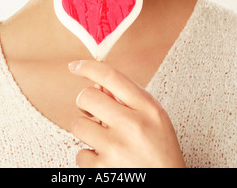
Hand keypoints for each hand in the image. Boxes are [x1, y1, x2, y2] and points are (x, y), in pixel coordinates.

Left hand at [68, 59, 185, 167]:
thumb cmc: (162, 154)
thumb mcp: (155, 120)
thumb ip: (130, 100)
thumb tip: (97, 84)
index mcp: (148, 109)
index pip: (111, 76)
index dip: (88, 67)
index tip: (75, 66)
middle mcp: (133, 126)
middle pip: (87, 97)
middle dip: (85, 103)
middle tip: (93, 113)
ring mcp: (117, 149)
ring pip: (78, 125)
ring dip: (87, 133)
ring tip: (106, 142)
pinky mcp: (104, 170)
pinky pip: (80, 154)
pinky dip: (90, 158)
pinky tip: (107, 162)